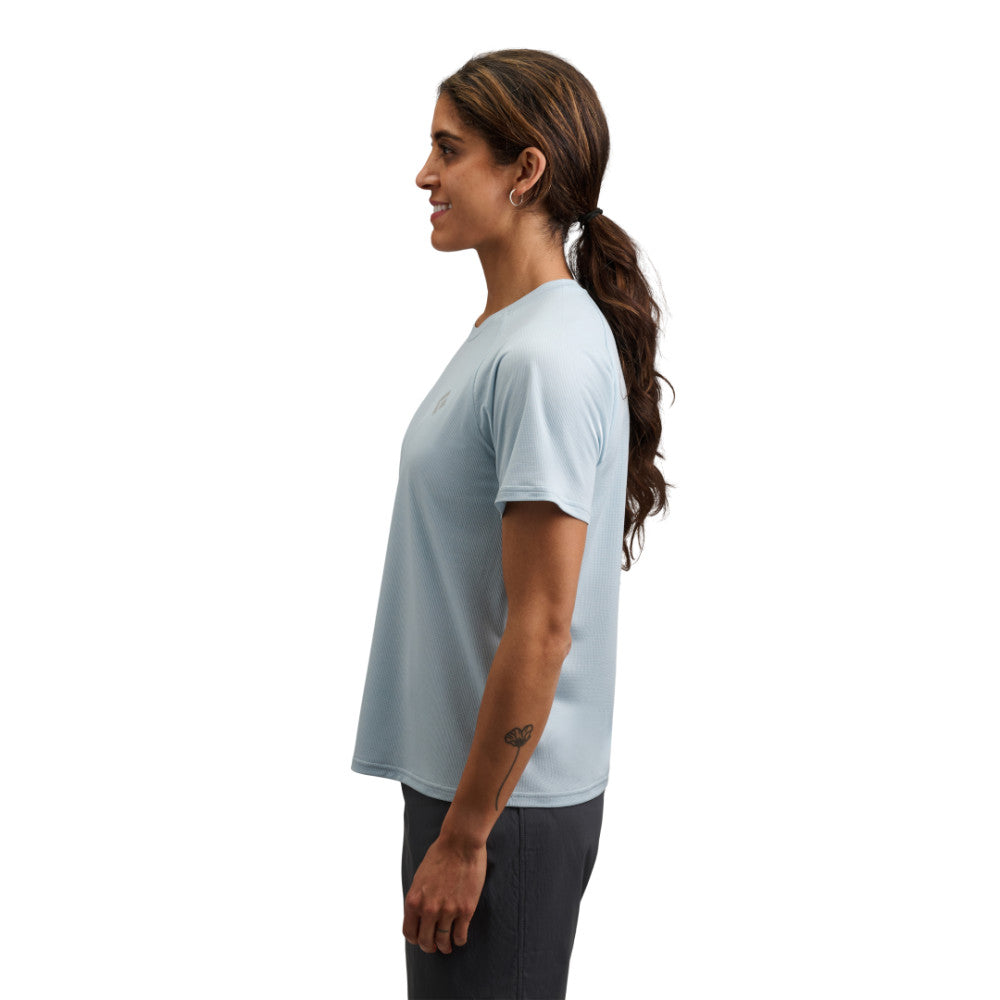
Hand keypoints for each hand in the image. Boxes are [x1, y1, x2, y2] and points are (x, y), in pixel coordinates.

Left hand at [402, 834, 487, 953]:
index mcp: (414, 900)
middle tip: (435, 946)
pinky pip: (460, 936)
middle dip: (429, 946)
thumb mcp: (420, 878)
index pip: (409, 932)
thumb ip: (418, 898)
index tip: (421, 938)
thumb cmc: (440, 855)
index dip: (415, 939)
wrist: (461, 843)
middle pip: (425, 941)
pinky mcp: (465, 910)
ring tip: (448, 945)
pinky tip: (459, 937)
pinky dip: (459, 940)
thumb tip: (420, 915)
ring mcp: (448, 910)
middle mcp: (429, 908)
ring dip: (445, 946)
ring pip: (443, 942)